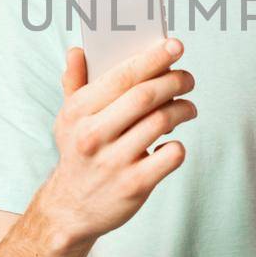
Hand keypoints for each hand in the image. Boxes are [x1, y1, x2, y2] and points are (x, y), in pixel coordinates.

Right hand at [35, 37, 196, 244]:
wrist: (70, 210)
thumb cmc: (77, 154)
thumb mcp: (67, 119)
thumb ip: (74, 82)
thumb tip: (78, 50)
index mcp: (78, 112)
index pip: (121, 76)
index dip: (153, 58)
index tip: (175, 46)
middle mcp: (94, 135)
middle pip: (145, 96)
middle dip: (175, 81)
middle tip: (188, 79)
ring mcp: (115, 162)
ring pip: (162, 122)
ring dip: (183, 109)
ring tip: (187, 107)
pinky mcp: (135, 185)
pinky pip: (170, 155)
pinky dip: (178, 145)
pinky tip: (171, 143)